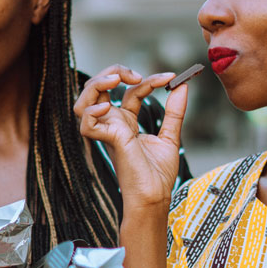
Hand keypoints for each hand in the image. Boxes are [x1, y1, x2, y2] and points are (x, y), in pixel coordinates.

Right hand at [73, 64, 187, 208]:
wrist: (155, 196)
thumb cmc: (158, 175)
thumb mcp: (170, 136)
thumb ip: (174, 111)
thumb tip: (182, 87)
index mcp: (126, 123)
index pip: (130, 91)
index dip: (149, 80)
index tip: (171, 77)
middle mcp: (113, 125)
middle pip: (99, 88)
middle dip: (114, 71)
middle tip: (136, 74)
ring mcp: (108, 132)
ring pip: (84, 101)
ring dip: (96, 84)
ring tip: (116, 79)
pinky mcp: (107, 141)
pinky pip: (86, 123)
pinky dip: (92, 111)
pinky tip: (109, 106)